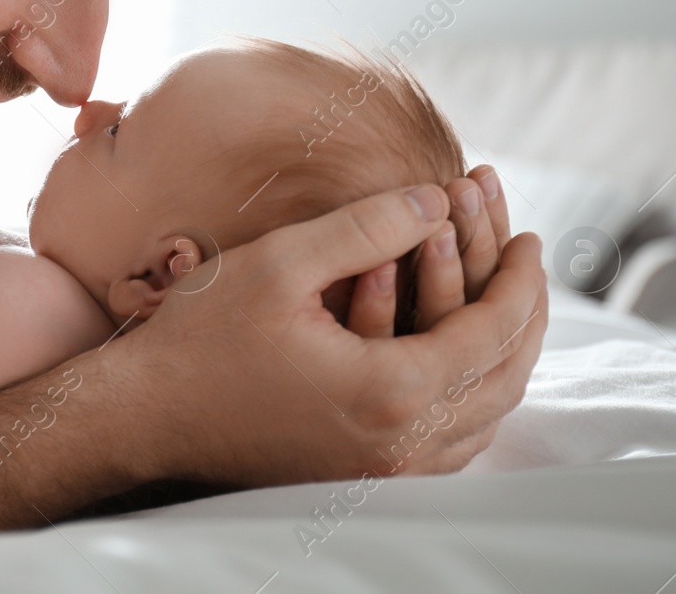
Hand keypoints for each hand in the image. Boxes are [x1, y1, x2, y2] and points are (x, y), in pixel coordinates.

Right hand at [118, 185, 546, 486]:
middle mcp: (399, 445)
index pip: (494, 333)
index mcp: (391, 392)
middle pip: (505, 380)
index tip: (531, 236)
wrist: (145, 413)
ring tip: (503, 300)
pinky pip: (451, 441)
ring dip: (506, 355)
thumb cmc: (202, 337)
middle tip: (527, 261)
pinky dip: (473, 393)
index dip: (521, 279)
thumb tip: (437, 201)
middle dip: (526, 313)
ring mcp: (382, 469)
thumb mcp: (281, 262)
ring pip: (485, 417)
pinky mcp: (361, 474)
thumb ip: (366, 227)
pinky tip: (460, 357)